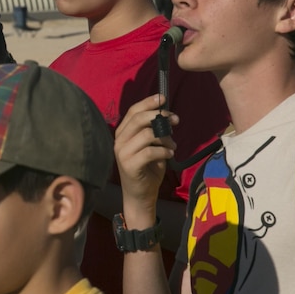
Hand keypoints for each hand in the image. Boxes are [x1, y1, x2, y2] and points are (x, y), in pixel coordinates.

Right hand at [113, 94, 177, 214]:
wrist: (141, 195)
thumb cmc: (147, 169)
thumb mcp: (151, 146)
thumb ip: (154, 131)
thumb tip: (166, 115)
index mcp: (123, 133)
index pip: (133, 112)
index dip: (148, 103)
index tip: (163, 98)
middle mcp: (119, 141)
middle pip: (138, 119)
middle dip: (159, 117)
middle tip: (175, 121)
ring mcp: (122, 153)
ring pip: (146, 134)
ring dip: (165, 138)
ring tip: (172, 145)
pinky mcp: (129, 165)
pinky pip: (150, 151)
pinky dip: (164, 151)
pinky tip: (170, 155)